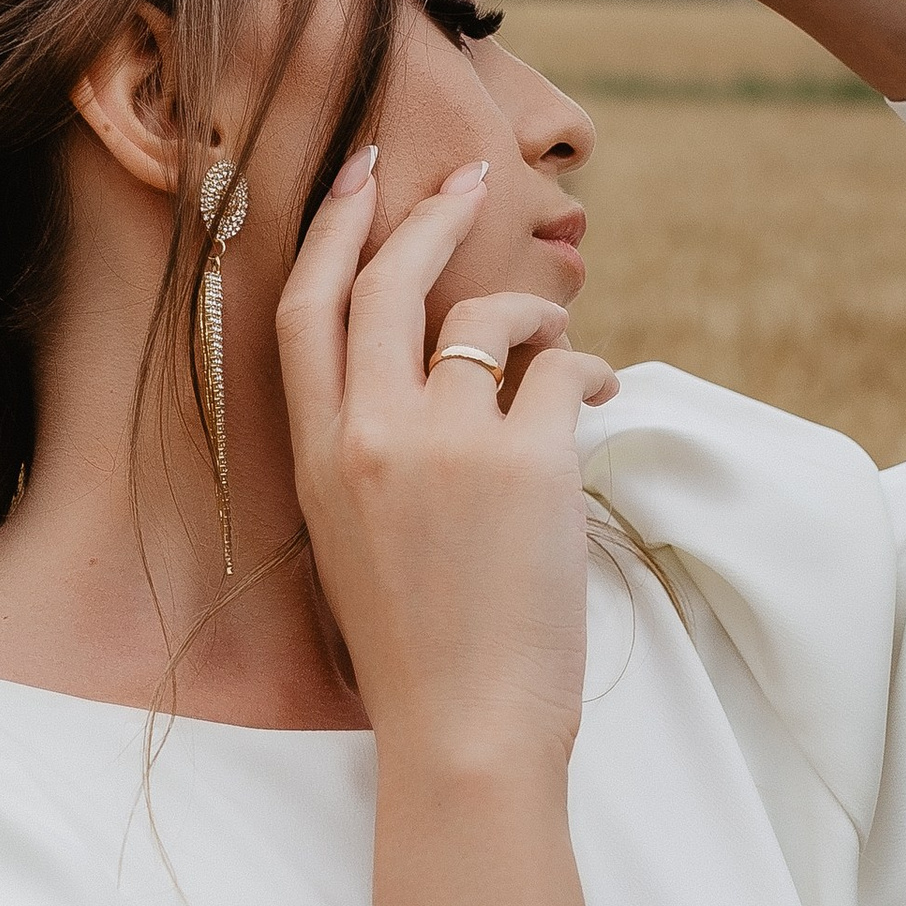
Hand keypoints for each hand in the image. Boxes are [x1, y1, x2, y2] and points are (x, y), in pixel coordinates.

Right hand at [278, 154, 617, 773]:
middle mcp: (370, 436)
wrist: (465, 731)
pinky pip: (561, 373)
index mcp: (317, 457)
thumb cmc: (418, 647)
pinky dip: (586, 372)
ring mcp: (447, 446)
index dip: (329, 228)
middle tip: (471, 175)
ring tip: (559, 339)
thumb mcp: (354, 535)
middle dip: (431, 211)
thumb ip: (370, 445)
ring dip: (534, 310)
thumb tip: (431, 359)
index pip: (305, 308)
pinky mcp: (527, 464)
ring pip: (488, 315)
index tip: (361, 175)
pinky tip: (600, 394)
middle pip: (387, 280)